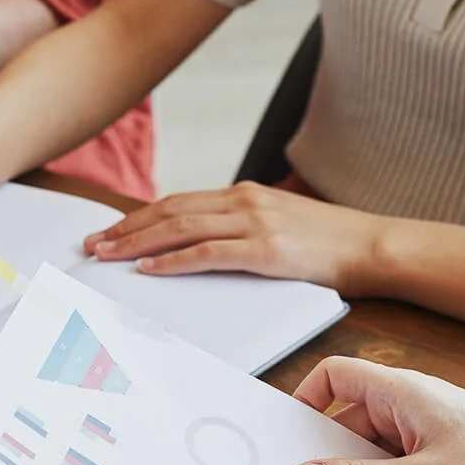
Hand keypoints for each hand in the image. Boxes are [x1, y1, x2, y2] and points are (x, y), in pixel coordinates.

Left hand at [83, 182, 383, 291]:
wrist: (373, 246)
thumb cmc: (327, 244)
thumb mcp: (277, 226)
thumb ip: (240, 230)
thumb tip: (200, 247)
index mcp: (243, 194)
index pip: (178, 202)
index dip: (138, 216)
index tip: (109, 231)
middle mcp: (243, 201)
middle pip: (169, 211)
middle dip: (125, 228)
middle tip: (92, 245)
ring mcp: (254, 223)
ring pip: (180, 228)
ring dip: (137, 243)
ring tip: (108, 257)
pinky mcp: (265, 249)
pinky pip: (207, 253)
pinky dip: (173, 261)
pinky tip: (149, 270)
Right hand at [290, 356, 464, 464]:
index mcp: (399, 391)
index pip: (334, 374)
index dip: (306, 399)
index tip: (293, 436)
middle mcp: (406, 401)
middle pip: (346, 417)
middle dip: (328, 452)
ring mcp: (420, 423)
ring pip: (367, 442)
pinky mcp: (433, 444)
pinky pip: (390, 457)